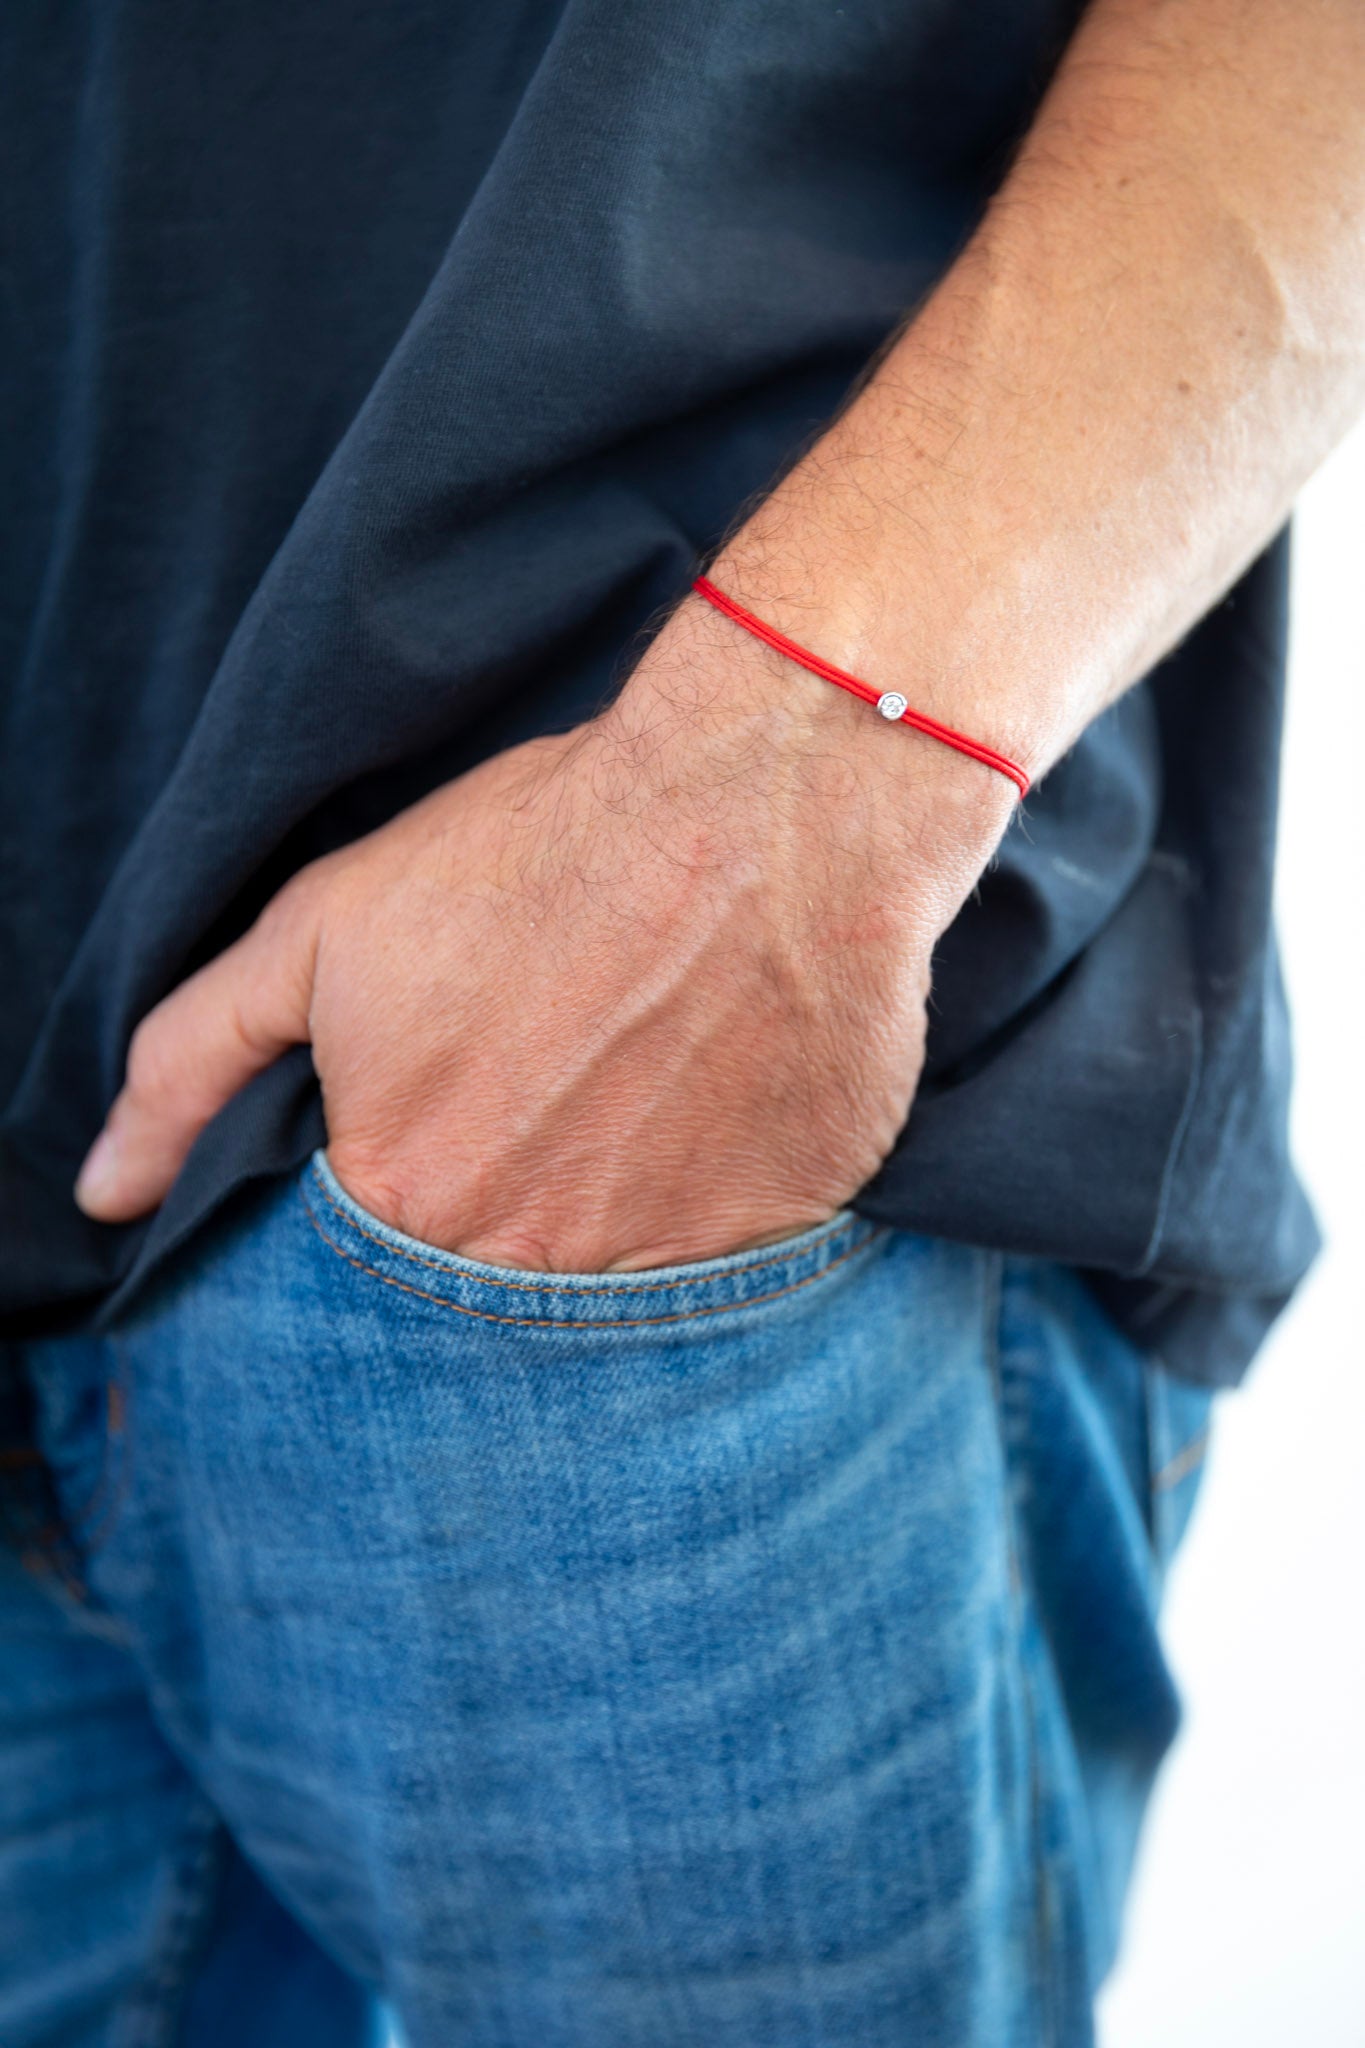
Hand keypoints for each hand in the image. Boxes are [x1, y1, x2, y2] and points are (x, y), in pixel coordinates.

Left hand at [74, 593, 1009, 1270]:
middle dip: (509, 1205)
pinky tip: (712, 1099)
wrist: (756, 799)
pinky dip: (714, 1197)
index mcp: (411, 1199)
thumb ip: (191, 1065)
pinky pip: (732, 1261)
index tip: (456, 1113)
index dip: (412, 1182)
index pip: (372, 1272)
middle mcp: (538, 1264)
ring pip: (615, 1289)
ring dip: (612, 1209)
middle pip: (496, 1288)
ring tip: (632, 1088)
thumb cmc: (533, 851)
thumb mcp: (324, 930)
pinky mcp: (786, 1230)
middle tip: (550, 1095)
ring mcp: (674, 1261)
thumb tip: (104, 1192)